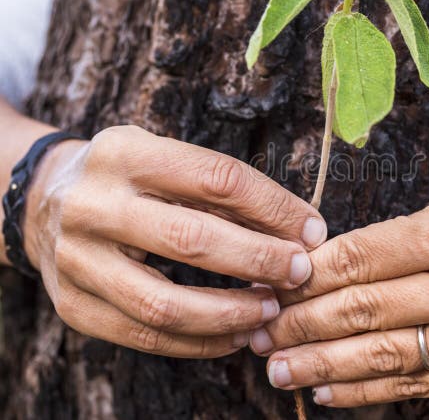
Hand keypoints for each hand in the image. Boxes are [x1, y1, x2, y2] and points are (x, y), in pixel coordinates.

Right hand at [23, 125, 326, 357]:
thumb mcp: (169, 160)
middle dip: (260, 261)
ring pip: (165, 303)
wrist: (46, 201)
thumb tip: (303, 230)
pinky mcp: (72, 306)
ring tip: (271, 310)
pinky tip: (235, 334)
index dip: (274, 207)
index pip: (217, 178)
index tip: (313, 230)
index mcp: (126, 153)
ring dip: (231, 313)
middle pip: (192, 240)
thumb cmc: (132, 179)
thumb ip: (226, 191)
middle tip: (300, 273)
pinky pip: (145, 337)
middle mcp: (93, 204)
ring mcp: (76, 259)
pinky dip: (199, 343)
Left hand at [251, 182, 428, 405]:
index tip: (274, 283)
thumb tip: (328, 268)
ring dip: (321, 365)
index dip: (309, 275)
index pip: (362, 256)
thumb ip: (399, 239)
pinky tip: (328, 389)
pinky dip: (367, 390)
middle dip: (302, 324)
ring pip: (384, 356)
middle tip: (260, 331)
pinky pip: (419, 385)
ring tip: (277, 369)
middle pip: (365, 310)